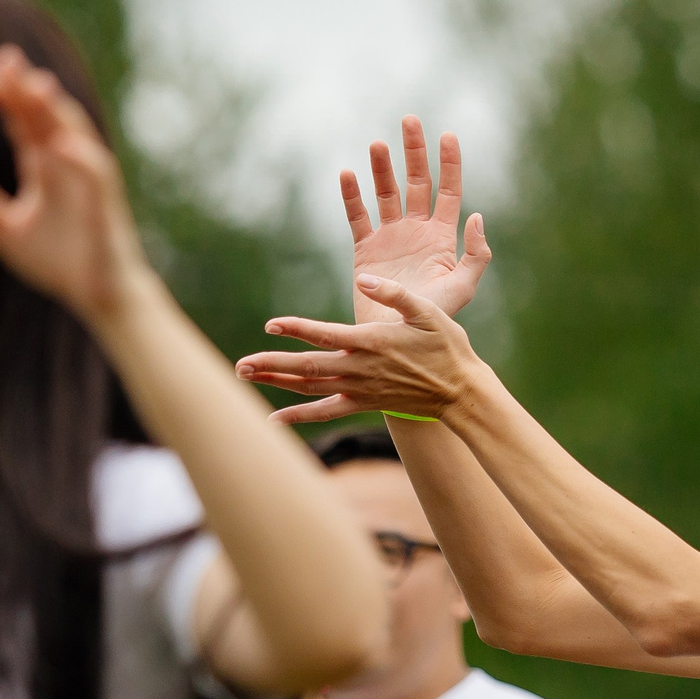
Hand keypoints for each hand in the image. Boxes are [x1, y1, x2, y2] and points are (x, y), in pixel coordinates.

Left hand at [0, 46, 153, 325]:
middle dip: (26, 87)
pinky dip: (79, 158)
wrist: (99, 297)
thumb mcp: (4, 232)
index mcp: (45, 166)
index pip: (21, 121)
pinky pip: (94, 175)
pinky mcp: (105, 205)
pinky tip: (58, 143)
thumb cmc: (58, 263)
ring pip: (74, 135)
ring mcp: (89, 181)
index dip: (3, 96)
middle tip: (2, 57)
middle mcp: (69, 164)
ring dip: (56, 111)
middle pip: (46, 116)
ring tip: (33, 85)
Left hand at [239, 275, 484, 424]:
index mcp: (372, 342)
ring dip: (275, 383)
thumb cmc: (447, 346)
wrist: (461, 391)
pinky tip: (274, 420)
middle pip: (307, 367)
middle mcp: (360, 369)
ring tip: (245, 377)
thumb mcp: (428, 311)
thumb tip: (363, 278)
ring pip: (309, 388)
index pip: (325, 335)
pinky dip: (299, 417)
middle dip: (271, 366)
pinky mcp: (364, 403)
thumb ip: (394, 294)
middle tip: (238, 366)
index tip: (271, 325)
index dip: (297, 329)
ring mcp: (360, 389)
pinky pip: (325, 411)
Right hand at [340, 116, 491, 324]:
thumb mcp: (463, 288)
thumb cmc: (434, 320)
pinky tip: (348, 174)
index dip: (449, 163)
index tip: (448, 135)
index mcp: (442, 237)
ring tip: (378, 144)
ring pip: (386, 193)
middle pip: (416, 182)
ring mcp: (390, 238)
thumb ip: (476, 255)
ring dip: (382, 168)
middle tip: (410, 120)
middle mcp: (416, 231)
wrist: (398, 341)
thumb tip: (476, 215)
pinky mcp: (365, 249)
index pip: (448, 191)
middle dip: (414, 152)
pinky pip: (358, 217)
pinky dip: (352, 196)